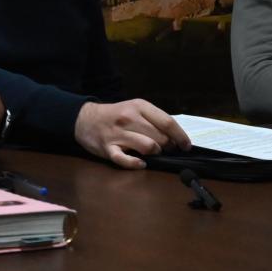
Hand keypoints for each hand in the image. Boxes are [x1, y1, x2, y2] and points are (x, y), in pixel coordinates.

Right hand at [73, 99, 190, 168]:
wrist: (85, 119)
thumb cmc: (115, 115)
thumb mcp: (135, 108)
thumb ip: (153, 120)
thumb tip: (175, 138)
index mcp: (139, 106)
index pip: (167, 122)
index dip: (180, 137)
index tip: (186, 146)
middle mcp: (129, 118)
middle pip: (160, 137)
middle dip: (167, 146)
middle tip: (164, 149)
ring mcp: (118, 134)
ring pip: (148, 147)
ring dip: (154, 153)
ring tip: (151, 153)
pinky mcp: (108, 148)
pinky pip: (126, 160)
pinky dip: (136, 163)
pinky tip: (140, 163)